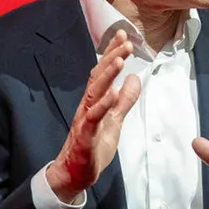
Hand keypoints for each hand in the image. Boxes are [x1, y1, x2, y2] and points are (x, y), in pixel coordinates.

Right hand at [47, 30, 140, 201]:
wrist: (74, 174)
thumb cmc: (92, 146)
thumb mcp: (115, 121)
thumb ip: (125, 101)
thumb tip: (135, 79)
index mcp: (94, 101)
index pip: (103, 72)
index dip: (112, 53)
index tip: (123, 35)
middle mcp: (87, 106)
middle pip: (99, 77)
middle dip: (112, 57)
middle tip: (126, 41)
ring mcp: (85, 119)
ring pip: (95, 92)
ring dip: (107, 75)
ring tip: (120, 59)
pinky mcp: (85, 135)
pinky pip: (94, 117)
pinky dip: (103, 104)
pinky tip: (113, 93)